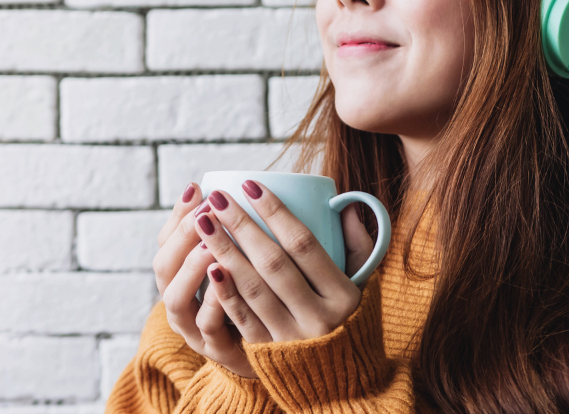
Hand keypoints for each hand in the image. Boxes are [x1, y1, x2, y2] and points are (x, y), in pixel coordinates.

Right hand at [153, 182, 255, 376]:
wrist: (276, 358)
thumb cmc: (260, 302)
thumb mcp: (247, 265)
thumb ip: (243, 235)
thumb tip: (249, 186)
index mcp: (181, 276)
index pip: (166, 241)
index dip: (178, 214)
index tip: (197, 188)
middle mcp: (179, 301)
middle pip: (163, 266)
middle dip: (182, 235)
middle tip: (207, 212)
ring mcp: (192, 328)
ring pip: (175, 297)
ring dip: (191, 267)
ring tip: (210, 245)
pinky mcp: (215, 349)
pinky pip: (207, 326)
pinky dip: (212, 304)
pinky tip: (225, 282)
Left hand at [193, 181, 375, 343]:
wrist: (342, 383)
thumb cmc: (351, 320)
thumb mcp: (365, 285)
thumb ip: (360, 245)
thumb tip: (344, 204)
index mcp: (343, 295)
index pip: (304, 245)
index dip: (275, 212)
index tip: (250, 185)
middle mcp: (318, 318)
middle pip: (273, 263)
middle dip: (241, 226)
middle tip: (217, 198)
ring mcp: (291, 338)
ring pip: (253, 289)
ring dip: (224, 252)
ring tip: (203, 222)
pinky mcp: (267, 354)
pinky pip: (242, 319)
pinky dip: (224, 292)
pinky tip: (208, 266)